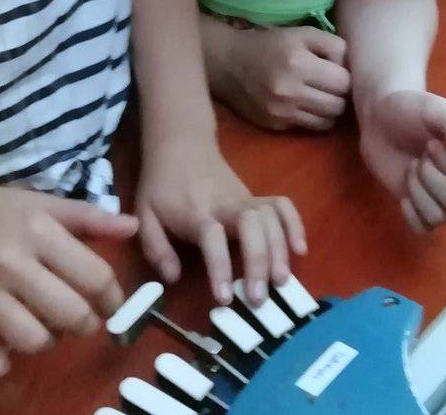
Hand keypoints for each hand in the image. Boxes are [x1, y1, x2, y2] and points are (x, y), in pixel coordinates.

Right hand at [0, 179, 136, 377]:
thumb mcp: (40, 202)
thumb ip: (89, 215)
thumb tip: (133, 227)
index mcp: (38, 231)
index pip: (95, 277)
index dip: (114, 297)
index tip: (112, 303)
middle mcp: (12, 264)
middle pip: (71, 314)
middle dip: (87, 324)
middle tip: (84, 319)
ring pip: (33, 340)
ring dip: (49, 342)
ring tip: (47, 329)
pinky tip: (4, 355)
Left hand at [135, 134, 306, 306]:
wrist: (181, 146)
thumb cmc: (162, 185)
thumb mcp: (145, 213)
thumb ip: (156, 248)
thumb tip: (172, 278)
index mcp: (196, 211)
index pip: (211, 238)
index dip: (219, 267)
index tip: (224, 298)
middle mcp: (226, 204)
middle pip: (251, 225)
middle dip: (259, 261)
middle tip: (259, 298)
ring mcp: (245, 198)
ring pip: (270, 218)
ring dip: (279, 250)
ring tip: (280, 283)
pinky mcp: (256, 196)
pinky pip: (282, 205)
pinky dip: (295, 224)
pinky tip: (300, 250)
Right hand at [209, 24, 351, 131]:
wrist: (228, 64)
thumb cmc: (269, 45)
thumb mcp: (301, 34)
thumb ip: (333, 45)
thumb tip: (352, 67)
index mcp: (298, 63)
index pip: (344, 82)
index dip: (346, 76)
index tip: (338, 71)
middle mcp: (290, 91)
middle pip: (338, 105)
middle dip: (340, 96)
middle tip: (332, 86)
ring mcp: (282, 112)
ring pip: (327, 121)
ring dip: (330, 110)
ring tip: (322, 97)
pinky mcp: (275, 125)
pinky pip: (309, 127)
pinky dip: (313, 117)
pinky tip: (305, 104)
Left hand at [358, 90, 445, 233]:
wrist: (381, 119)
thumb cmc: (412, 110)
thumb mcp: (435, 108)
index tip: (431, 143)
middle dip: (430, 175)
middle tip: (420, 155)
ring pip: (441, 216)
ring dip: (418, 189)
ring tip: (412, 167)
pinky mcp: (425, 208)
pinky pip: (424, 227)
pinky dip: (410, 211)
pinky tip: (404, 191)